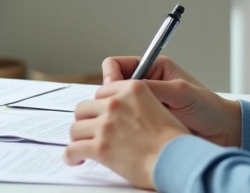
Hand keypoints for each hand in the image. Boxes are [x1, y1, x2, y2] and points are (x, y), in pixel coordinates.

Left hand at [64, 80, 188, 188]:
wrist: (178, 160)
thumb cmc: (175, 140)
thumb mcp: (159, 107)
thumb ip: (137, 104)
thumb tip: (125, 112)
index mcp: (132, 89)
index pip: (102, 91)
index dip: (99, 105)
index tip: (97, 113)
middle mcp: (116, 103)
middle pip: (85, 107)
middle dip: (86, 120)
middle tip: (88, 130)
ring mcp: (106, 124)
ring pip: (76, 128)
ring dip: (78, 138)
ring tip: (80, 146)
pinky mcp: (100, 146)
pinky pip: (73, 149)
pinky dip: (71, 155)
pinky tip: (74, 159)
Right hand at [102, 55, 241, 147]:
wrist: (224, 132)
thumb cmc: (209, 108)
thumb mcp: (179, 92)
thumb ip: (151, 87)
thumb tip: (123, 88)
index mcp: (153, 68)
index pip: (116, 65)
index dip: (111, 76)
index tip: (114, 90)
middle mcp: (146, 84)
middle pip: (112, 86)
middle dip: (111, 97)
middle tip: (117, 109)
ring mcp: (144, 105)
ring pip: (116, 105)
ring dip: (117, 113)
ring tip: (125, 123)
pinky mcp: (146, 123)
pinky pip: (125, 122)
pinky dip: (124, 127)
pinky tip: (130, 133)